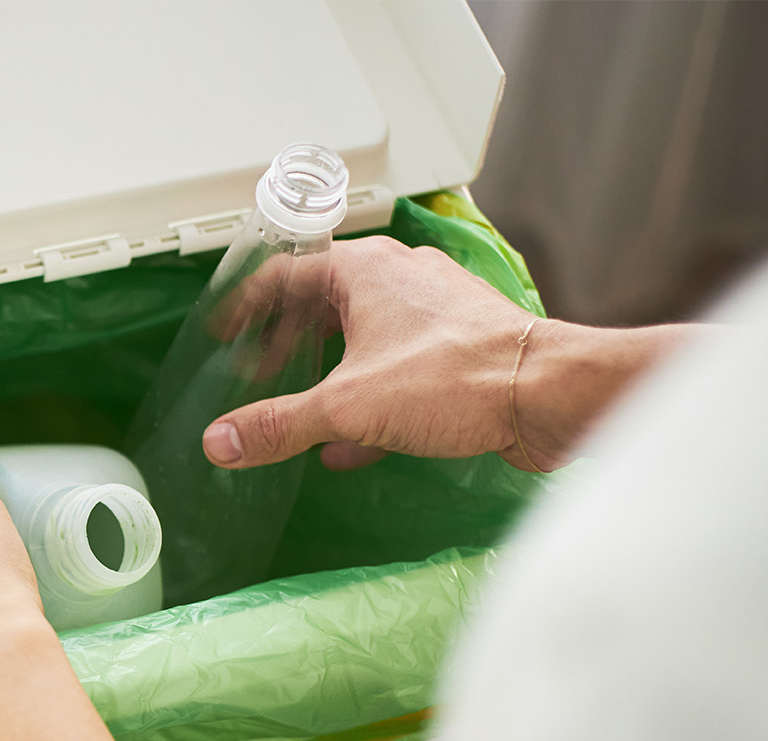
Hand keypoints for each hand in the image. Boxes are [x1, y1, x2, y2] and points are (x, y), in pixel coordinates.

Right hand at [199, 236, 683, 472]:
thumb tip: (222, 441)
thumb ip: (279, 424)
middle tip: (261, 372)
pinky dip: (367, 397)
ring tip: (303, 404)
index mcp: (366, 271)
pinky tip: (351, 443)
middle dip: (288, 344)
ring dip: (328, 371)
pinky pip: (397, 367)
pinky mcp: (459, 349)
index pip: (287, 272)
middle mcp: (400, 280)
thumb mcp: (347, 405)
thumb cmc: (459, 376)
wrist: (545, 394)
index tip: (228, 331)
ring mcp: (433, 313)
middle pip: (324, 303)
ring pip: (363, 336)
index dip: (249, 305)